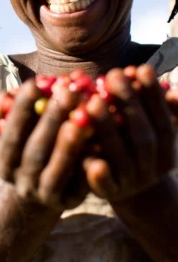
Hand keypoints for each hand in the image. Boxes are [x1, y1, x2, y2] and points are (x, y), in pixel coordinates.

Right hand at [0, 79, 89, 211]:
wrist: (43, 189)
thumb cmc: (28, 146)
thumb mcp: (12, 129)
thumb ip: (7, 108)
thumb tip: (16, 90)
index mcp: (5, 163)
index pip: (10, 135)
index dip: (21, 109)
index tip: (36, 82)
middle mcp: (22, 183)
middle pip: (34, 152)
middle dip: (50, 120)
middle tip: (67, 92)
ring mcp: (46, 196)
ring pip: (57, 171)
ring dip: (69, 143)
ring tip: (82, 115)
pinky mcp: (71, 202)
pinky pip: (81, 183)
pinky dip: (88, 163)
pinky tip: (98, 141)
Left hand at [82, 64, 175, 202]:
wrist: (126, 190)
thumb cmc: (132, 145)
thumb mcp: (148, 129)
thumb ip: (157, 110)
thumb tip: (172, 89)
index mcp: (165, 151)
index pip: (162, 121)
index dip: (152, 95)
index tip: (140, 68)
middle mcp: (152, 168)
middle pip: (142, 136)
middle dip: (129, 104)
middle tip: (112, 75)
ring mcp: (130, 183)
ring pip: (121, 157)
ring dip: (108, 128)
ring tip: (93, 101)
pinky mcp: (107, 194)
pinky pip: (104, 185)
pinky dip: (99, 173)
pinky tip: (92, 158)